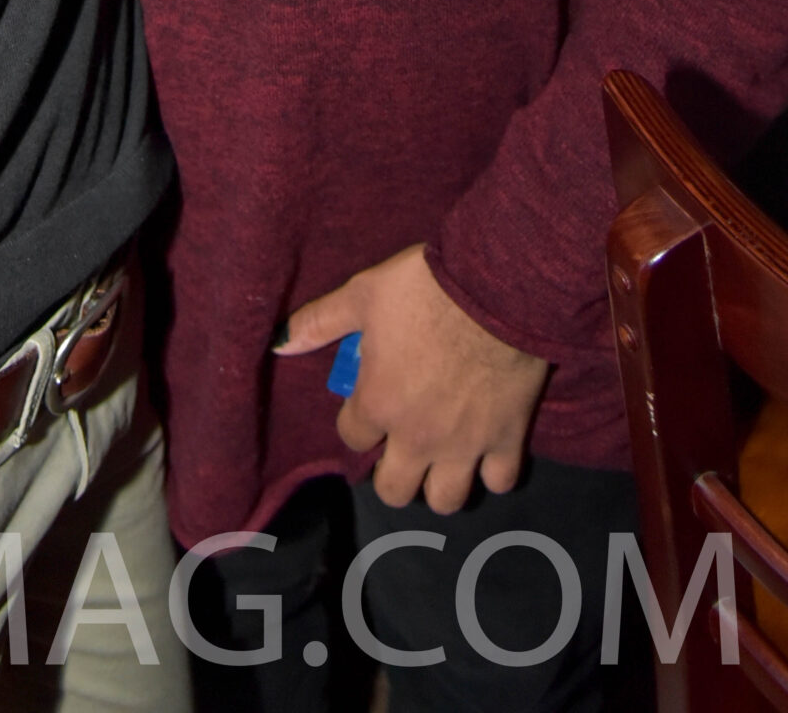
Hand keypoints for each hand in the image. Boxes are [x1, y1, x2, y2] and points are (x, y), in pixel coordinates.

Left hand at [280, 243, 549, 513]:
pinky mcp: (508, 439)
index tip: (368, 403)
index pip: (353, 438)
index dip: (357, 421)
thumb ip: (320, 323)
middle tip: (400, 443)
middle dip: (392, 472)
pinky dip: (492, 472)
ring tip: (441, 457)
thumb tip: (279, 345)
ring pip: (446, 500)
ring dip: (439, 483)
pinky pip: (500, 481)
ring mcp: (464, 445)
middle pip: (394, 491)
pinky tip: (486, 451)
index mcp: (378, 405)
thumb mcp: (362, 294)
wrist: (494, 288)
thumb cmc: (422, 288)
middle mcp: (417, 438)